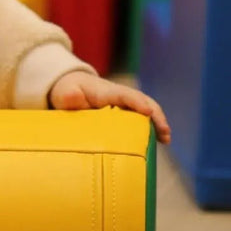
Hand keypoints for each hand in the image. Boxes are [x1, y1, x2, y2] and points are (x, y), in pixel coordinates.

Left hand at [49, 71, 170, 143]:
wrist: (70, 87)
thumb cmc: (67, 91)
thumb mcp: (64, 93)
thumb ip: (69, 96)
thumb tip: (74, 98)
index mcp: (105, 92)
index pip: (124, 95)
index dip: (137, 102)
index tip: (148, 112)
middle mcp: (119, 96)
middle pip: (142, 101)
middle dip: (155, 115)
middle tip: (165, 132)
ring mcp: (123, 104)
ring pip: (145, 110)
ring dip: (157, 122)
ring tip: (166, 140)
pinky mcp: (124, 113)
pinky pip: (140, 119)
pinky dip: (151, 129)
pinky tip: (158, 142)